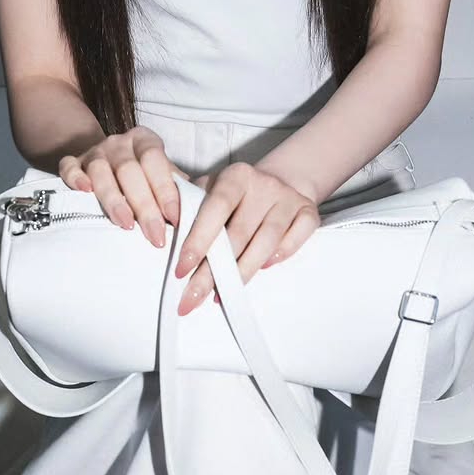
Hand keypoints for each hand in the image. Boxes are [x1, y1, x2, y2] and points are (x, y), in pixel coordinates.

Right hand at [58, 126, 185, 248]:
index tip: (174, 218)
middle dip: (144, 205)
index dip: (165, 189)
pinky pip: (69, 167)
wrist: (108, 159)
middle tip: (155, 236)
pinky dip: (75, 178)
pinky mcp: (73, 162)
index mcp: (145, 141)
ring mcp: (94, 152)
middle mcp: (119, 143)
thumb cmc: (143, 175)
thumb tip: (201, 214)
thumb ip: (179, 189)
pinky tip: (84, 193)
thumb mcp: (163, 174)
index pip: (155, 160)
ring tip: (126, 225)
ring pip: (101, 171)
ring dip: (114, 199)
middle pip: (129, 170)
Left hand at [174, 163, 318, 315]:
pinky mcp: (309, 212)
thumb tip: (164, 227)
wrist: (280, 180)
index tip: (181, 270)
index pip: (215, 208)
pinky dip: (281, 256)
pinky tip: (262, 270)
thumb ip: (189, 203)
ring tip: (220, 297)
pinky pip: (296, 239)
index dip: (198, 239)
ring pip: (266, 243)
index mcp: (236, 176)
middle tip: (191, 298)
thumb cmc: (237, 193)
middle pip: (238, 234)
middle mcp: (263, 184)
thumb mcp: (212, 188)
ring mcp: (288, 199)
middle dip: (212, 272)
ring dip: (241, 274)